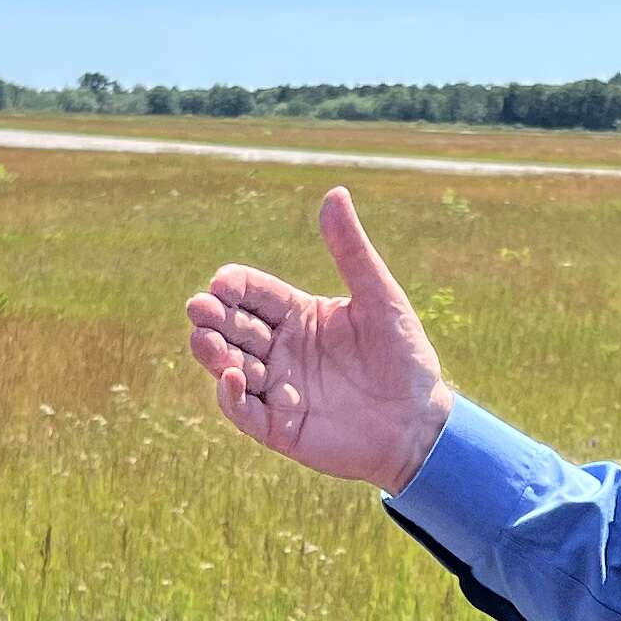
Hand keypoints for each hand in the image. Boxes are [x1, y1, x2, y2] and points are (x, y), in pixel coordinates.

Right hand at [184, 186, 456, 491]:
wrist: (421, 422)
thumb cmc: (404, 356)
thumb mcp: (380, 298)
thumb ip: (351, 251)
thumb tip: (335, 193)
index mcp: (298, 314)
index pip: (253, 293)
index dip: (234, 286)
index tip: (222, 281)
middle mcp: (280, 349)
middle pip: (234, 327)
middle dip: (213, 317)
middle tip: (200, 308)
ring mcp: (277, 388)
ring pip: (231, 365)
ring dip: (213, 352)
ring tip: (203, 339)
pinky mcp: (279, 427)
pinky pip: (245, 412)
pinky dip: (232, 397)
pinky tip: (231, 379)